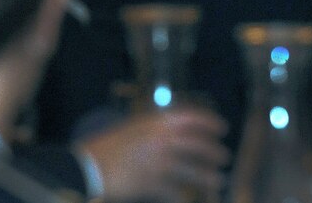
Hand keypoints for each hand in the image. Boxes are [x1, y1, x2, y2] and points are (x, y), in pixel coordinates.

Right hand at [78, 106, 228, 202]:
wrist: (87, 167)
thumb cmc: (107, 147)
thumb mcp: (132, 129)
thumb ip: (155, 130)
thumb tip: (176, 134)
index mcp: (155, 123)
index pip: (192, 117)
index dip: (210, 122)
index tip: (222, 128)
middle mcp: (161, 140)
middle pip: (198, 145)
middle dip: (214, 152)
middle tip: (223, 156)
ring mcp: (159, 163)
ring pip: (193, 171)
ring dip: (208, 177)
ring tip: (217, 180)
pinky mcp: (153, 184)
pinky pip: (175, 193)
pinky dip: (181, 197)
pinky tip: (184, 199)